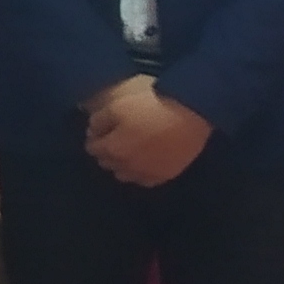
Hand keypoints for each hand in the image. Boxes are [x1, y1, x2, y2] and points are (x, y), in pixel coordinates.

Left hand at [83, 76, 212, 187]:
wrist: (192, 111)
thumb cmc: (151, 104)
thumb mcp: (118, 104)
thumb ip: (100, 119)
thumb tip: (92, 129)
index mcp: (113, 149)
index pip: (93, 148)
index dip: (94, 137)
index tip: (99, 129)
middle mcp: (127, 167)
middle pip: (107, 163)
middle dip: (106, 151)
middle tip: (115, 137)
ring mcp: (148, 173)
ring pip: (125, 175)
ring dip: (122, 164)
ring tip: (130, 150)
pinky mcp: (167, 174)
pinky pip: (146, 180)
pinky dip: (142, 172)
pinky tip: (146, 161)